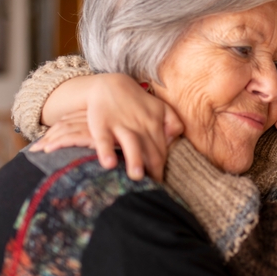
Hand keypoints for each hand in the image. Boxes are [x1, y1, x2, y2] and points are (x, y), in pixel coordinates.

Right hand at [31, 73, 182, 181]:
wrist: (109, 84)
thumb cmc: (137, 102)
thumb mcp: (159, 107)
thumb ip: (172, 121)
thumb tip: (175, 139)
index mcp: (155, 123)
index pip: (162, 151)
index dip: (162, 168)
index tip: (161, 185)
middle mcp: (140, 125)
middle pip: (150, 150)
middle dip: (153, 169)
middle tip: (153, 191)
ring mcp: (121, 125)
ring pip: (131, 143)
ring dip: (134, 160)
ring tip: (137, 177)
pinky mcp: (101, 124)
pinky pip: (104, 139)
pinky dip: (105, 151)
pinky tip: (108, 164)